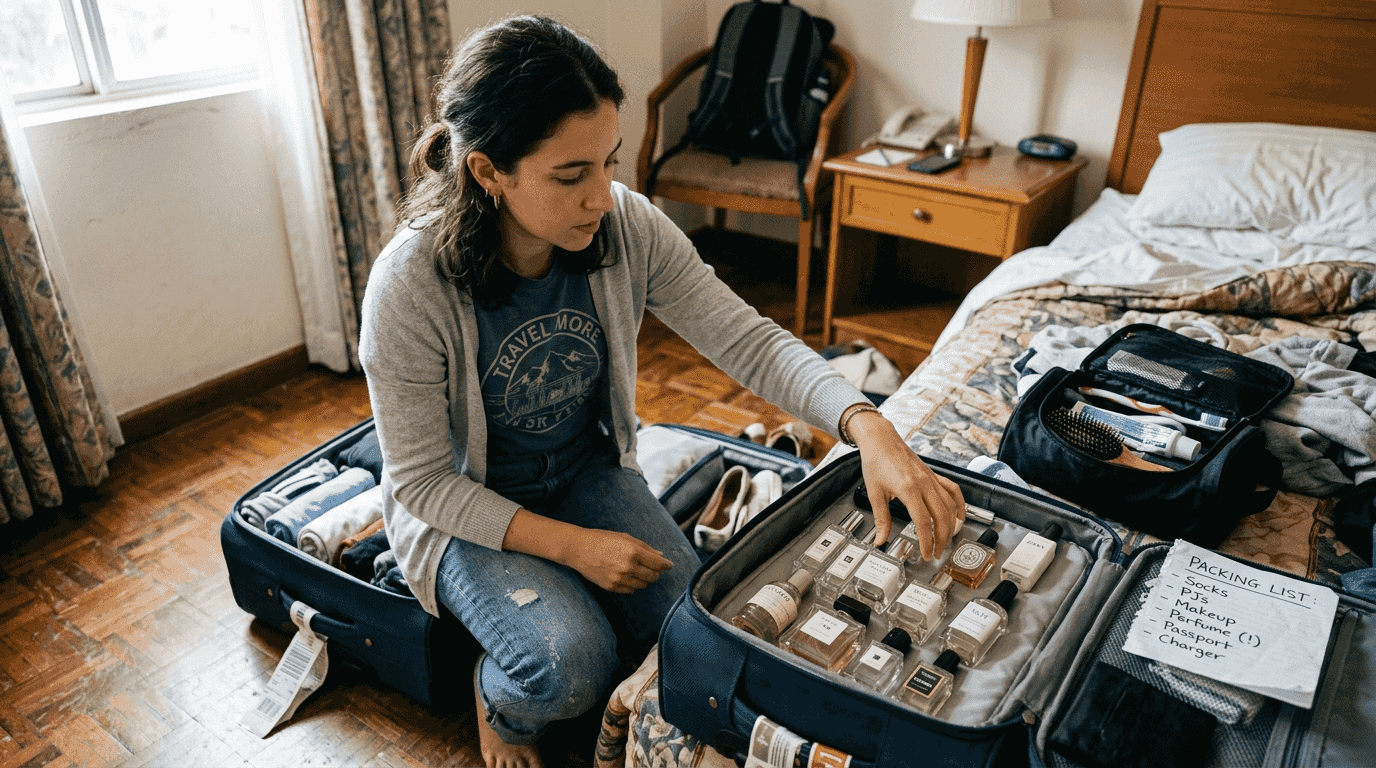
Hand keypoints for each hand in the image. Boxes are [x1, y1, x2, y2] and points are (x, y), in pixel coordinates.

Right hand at [502, 509, 673, 593]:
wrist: (579, 549)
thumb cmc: (603, 539)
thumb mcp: (625, 538)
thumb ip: (645, 548)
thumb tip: (661, 556)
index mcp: (633, 552)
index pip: (658, 563)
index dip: (666, 565)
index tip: (669, 565)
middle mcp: (627, 567)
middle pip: (652, 576)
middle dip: (656, 572)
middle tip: (653, 567)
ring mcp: (619, 579)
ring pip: (642, 585)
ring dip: (644, 579)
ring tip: (639, 571)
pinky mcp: (611, 587)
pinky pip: (630, 590)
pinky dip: (633, 585)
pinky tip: (629, 576)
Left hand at [847, 409, 963, 559]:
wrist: (880, 440)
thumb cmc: (875, 462)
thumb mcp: (874, 493)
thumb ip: (881, 519)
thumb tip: (880, 540)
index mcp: (908, 489)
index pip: (923, 522)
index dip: (927, 541)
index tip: (926, 554)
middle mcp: (924, 484)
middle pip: (941, 517)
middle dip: (941, 538)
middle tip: (936, 552)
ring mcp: (931, 478)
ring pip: (949, 506)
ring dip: (950, 526)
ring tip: (945, 540)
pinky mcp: (933, 475)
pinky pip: (952, 490)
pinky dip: (959, 504)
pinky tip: (959, 517)